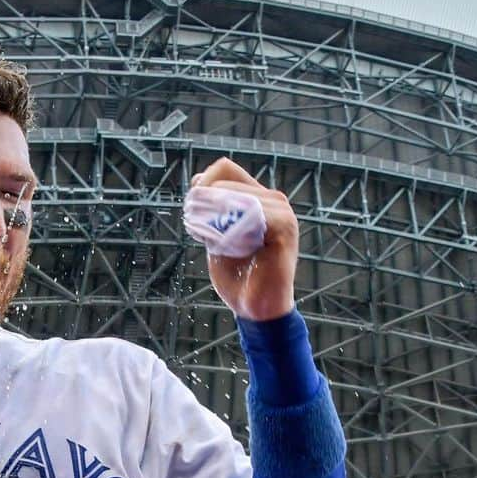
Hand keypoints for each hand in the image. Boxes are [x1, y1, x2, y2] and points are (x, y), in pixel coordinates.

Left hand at [192, 157, 297, 321]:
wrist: (256, 309)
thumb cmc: (239, 278)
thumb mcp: (217, 239)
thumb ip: (212, 215)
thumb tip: (198, 183)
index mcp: (257, 200)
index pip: (225, 169)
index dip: (203, 182)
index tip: (191, 209)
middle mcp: (271, 200)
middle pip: (226, 175)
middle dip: (203, 199)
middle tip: (198, 229)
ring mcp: (281, 212)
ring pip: (236, 192)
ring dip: (215, 214)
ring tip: (213, 240)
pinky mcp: (285, 227)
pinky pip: (253, 212)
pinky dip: (232, 227)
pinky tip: (227, 246)